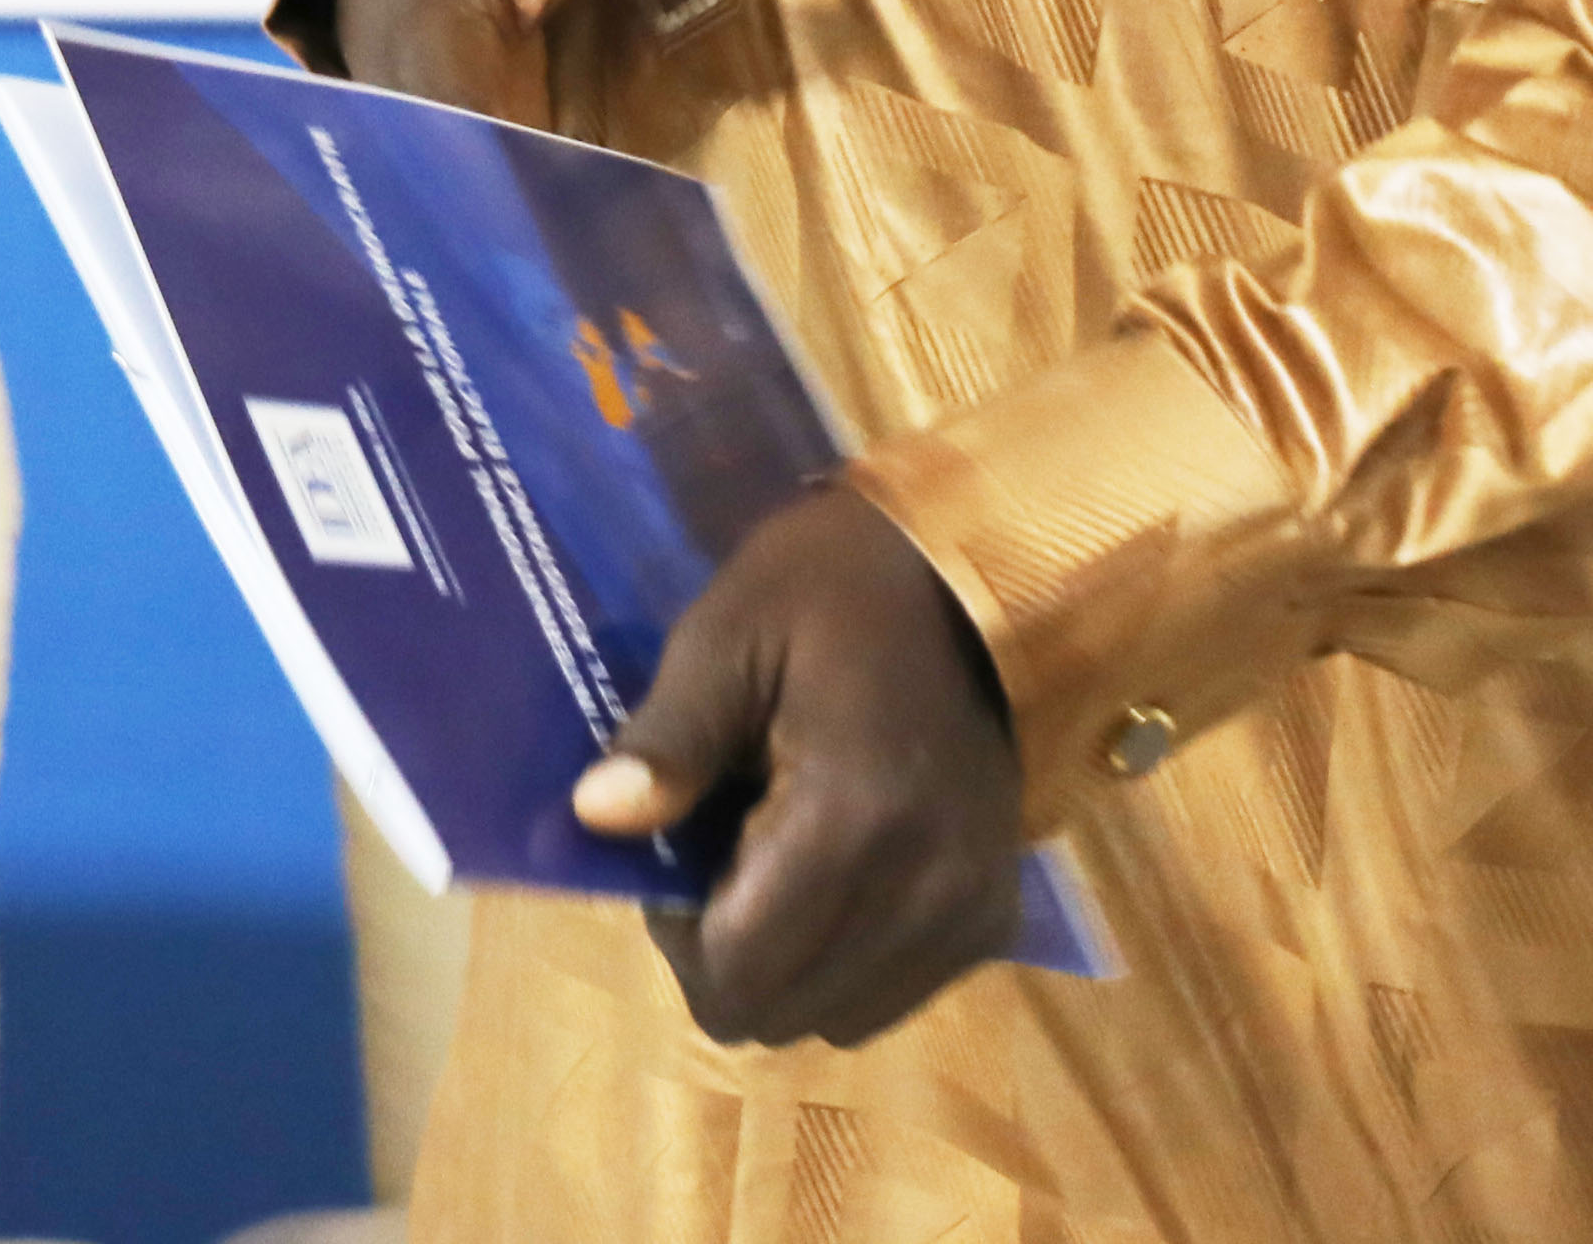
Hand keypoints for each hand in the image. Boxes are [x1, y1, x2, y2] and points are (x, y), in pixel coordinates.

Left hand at [572, 484, 1031, 1048]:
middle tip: (717, 851)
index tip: (671, 854)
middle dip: (727, 953)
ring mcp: (971, 913)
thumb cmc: (831, 588)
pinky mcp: (995, 916)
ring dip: (788, 962)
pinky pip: (893, 991)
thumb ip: (668, 740)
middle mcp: (926, 891)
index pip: (740, 975)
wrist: (969, 573)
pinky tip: (837, 869)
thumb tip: (597, 821)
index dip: (680, 938)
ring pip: (839, 1018)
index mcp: (853, 820)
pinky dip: (846, 958)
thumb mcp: (728, 634)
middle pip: (781, 1012)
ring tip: (777, 857)